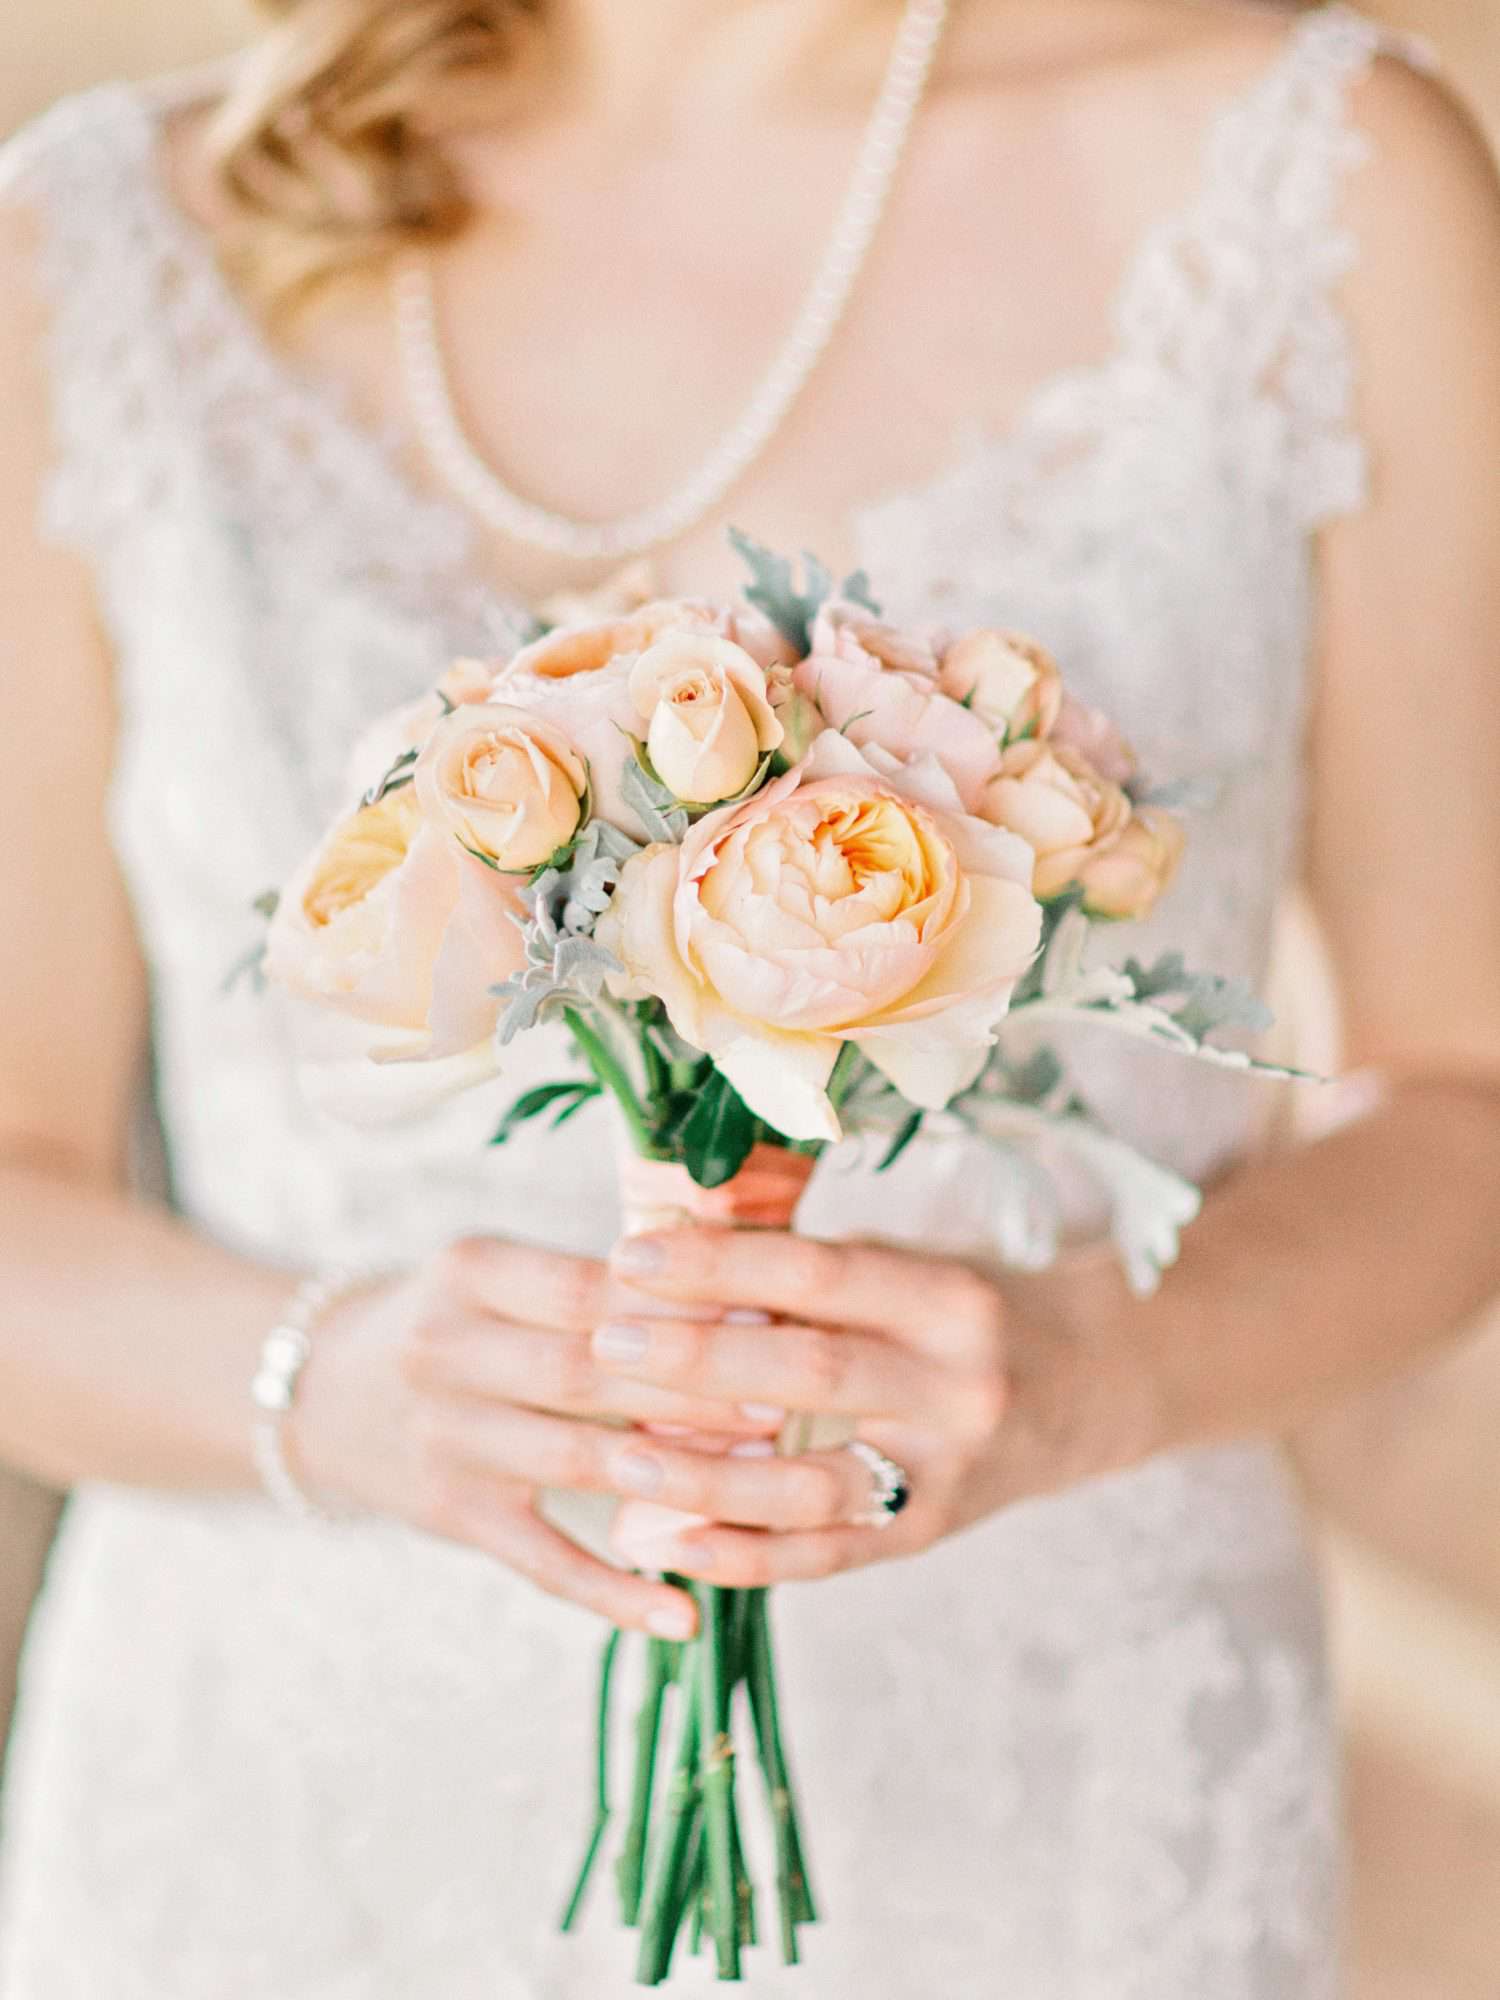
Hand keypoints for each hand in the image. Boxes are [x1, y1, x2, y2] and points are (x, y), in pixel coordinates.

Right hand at [285, 1235, 789, 1638]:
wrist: (317, 1391)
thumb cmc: (453, 1318)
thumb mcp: (497, 1271)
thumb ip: (594, 1279)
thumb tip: (736, 1282)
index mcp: (469, 1271)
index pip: (586, 1287)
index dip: (676, 1305)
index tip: (765, 1313)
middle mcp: (446, 1353)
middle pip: (587, 1373)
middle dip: (691, 1389)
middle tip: (781, 1399)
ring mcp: (446, 1441)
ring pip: (578, 1462)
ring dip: (675, 1475)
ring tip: (762, 1483)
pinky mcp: (452, 1517)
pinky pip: (544, 1560)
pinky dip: (613, 1592)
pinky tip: (682, 1615)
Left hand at [590, 1227, 1155, 1586]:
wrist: (1092, 1389)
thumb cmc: (970, 1311)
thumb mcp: (910, 1264)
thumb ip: (810, 1265)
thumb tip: (674, 1246)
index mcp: (947, 1297)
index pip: (819, 1276)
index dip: (720, 1265)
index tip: (630, 1254)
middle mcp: (957, 1385)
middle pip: (814, 1375)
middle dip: (699, 1362)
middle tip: (606, 1343)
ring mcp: (947, 1472)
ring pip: (814, 1485)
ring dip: (708, 1477)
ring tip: (622, 1458)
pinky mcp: (929, 1534)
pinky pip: (826, 1557)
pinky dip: (743, 1555)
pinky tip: (669, 1541)